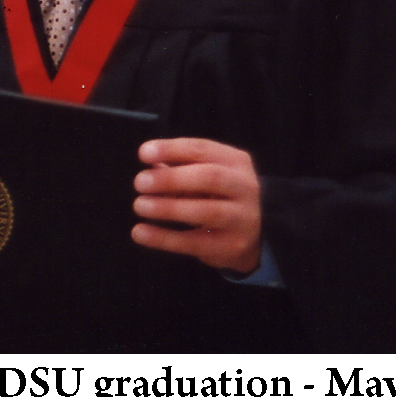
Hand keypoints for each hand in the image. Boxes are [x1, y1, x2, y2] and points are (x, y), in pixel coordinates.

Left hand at [131, 137, 261, 272]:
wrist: (256, 234)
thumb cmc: (221, 195)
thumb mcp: (207, 175)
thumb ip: (180, 168)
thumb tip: (150, 165)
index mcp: (235, 161)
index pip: (202, 149)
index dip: (171, 149)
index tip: (143, 153)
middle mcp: (244, 187)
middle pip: (209, 177)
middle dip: (171, 179)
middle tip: (139, 182)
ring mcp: (241, 218)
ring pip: (205, 211)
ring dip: (167, 208)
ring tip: (139, 206)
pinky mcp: (231, 246)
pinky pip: (194, 242)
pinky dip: (163, 238)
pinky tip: (140, 232)